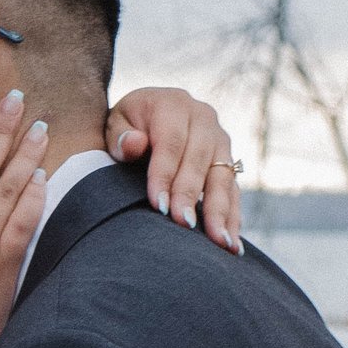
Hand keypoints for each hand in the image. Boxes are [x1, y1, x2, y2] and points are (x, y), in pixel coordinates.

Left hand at [109, 88, 242, 250]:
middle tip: (185, 225)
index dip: (165, 175)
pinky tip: (231, 243)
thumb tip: (134, 144)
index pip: (170, 142)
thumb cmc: (127, 126)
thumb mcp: (115, 123)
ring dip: (221, 211)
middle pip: (200, 160)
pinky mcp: (228, 162)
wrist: (148, 116)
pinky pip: (233, 190)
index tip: (159, 206)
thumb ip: (120, 135)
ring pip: (223, 177)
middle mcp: (203, 118)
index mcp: (173, 104)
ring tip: (219, 242)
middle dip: (192, 195)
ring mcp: (220, 140)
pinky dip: (232, 217)